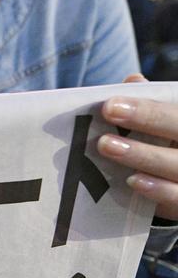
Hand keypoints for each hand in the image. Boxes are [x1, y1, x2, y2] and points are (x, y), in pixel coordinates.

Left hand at [98, 75, 177, 220]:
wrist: (177, 185)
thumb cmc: (167, 146)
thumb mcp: (162, 124)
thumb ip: (150, 105)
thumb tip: (134, 81)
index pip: (175, 111)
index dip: (147, 108)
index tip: (110, 104)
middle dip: (147, 118)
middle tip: (108, 113)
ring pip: (175, 164)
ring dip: (142, 154)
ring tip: (107, 146)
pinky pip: (177, 197)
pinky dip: (157, 189)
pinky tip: (132, 180)